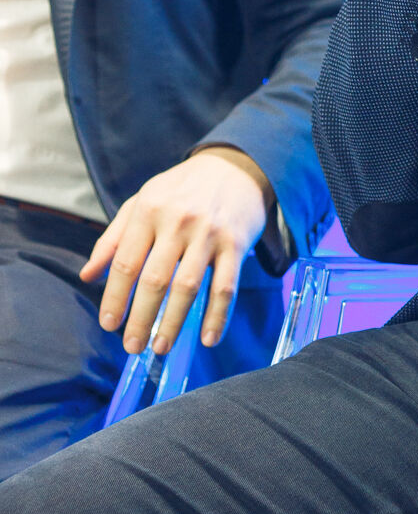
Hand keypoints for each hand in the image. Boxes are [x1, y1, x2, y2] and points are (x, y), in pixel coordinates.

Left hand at [80, 146, 272, 354]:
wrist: (235, 166)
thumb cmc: (181, 190)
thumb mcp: (142, 201)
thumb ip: (113, 238)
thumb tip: (87, 276)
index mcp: (149, 210)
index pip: (125, 262)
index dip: (115, 297)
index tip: (109, 325)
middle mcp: (178, 221)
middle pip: (155, 280)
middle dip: (141, 318)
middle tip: (132, 347)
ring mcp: (209, 233)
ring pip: (188, 287)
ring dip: (173, 322)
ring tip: (160, 347)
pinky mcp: (236, 243)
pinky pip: (225, 287)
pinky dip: (217, 316)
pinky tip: (207, 338)